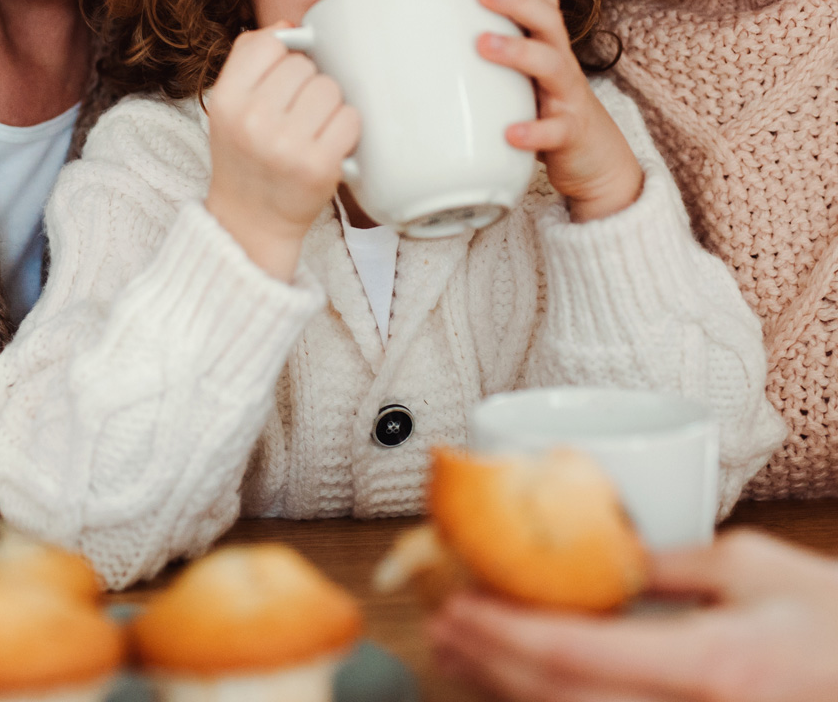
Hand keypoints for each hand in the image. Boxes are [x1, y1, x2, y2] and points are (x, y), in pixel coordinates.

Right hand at [205, 26, 360, 279]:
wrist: (251, 222)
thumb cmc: (245, 156)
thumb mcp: (229, 105)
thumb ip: (250, 58)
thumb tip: (291, 26)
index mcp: (226, 100)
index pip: (269, 44)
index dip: (282, 60)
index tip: (280, 83)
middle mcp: (252, 120)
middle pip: (305, 66)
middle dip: (307, 86)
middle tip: (295, 116)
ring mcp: (286, 144)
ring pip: (331, 89)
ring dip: (329, 107)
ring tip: (312, 130)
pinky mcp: (319, 166)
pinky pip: (351, 118)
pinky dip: (346, 130)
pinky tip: (329, 144)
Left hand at [427, 529, 837, 701]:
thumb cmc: (833, 624)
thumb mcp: (751, 567)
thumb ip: (668, 565)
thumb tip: (600, 554)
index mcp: (707, 667)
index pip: (575, 655)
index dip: (504, 631)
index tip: (459, 602)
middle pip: (560, 701)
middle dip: (489, 663)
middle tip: (442, 624)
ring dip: (507, 690)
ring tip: (461, 654)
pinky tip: (523, 684)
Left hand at [477, 0, 642, 220]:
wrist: (596, 161)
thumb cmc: (548, 112)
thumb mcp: (527, 78)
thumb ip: (498, 55)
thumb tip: (433, 40)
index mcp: (549, 48)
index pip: (545, 4)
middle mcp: (561, 66)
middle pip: (548, 23)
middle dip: (517, 2)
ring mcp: (568, 98)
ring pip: (552, 67)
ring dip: (518, 52)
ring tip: (484, 44)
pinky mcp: (570, 134)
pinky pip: (555, 130)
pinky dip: (534, 131)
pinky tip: (511, 132)